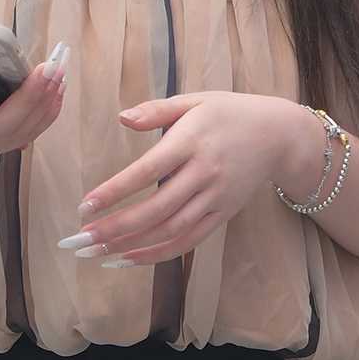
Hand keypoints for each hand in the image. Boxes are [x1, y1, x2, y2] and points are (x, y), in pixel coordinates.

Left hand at [57, 92, 321, 264]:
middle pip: (155, 210)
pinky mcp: (222, 215)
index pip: (146, 171)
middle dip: (114, 229)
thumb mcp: (195, 100)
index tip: (85, 207)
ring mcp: (214, 198)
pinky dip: (157, 254)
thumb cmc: (228, 113)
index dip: (115, 192)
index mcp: (191, 141)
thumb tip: (122, 118)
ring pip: (169, 231)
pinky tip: (128, 259)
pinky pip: (187, 241)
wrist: (278, 136)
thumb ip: (156, 110)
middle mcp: (204, 174)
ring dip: (130, 246)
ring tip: (96, 255)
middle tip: (80, 242)